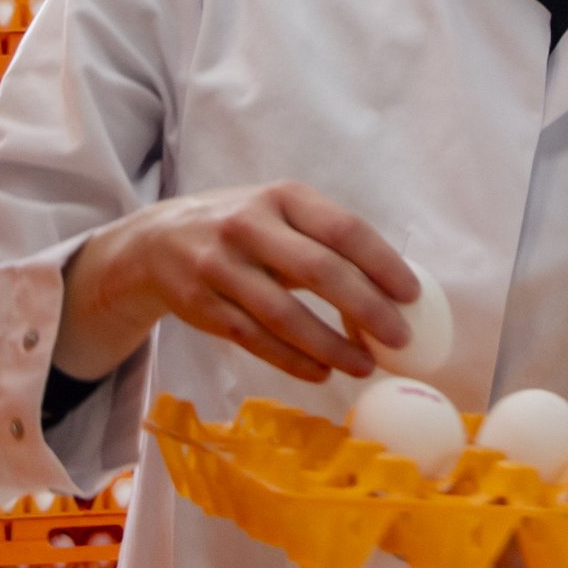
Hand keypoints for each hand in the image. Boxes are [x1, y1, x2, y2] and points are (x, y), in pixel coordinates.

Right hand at [52, 181, 416, 384]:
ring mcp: (221, 265)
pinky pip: (256, 339)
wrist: (156, 242)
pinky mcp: (202, 305)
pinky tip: (321, 372)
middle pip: (319, 271)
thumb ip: (325, 243)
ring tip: (364, 366)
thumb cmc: (241, 229)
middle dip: (366, 308)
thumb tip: (390, 292)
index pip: (344, 228)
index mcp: (282, 196)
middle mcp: (250, 224)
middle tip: (399, 339)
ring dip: (332, 345)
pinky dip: (294, 360)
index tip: (411, 295)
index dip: (382, 263)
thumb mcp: (278, 213)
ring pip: (285, 315)